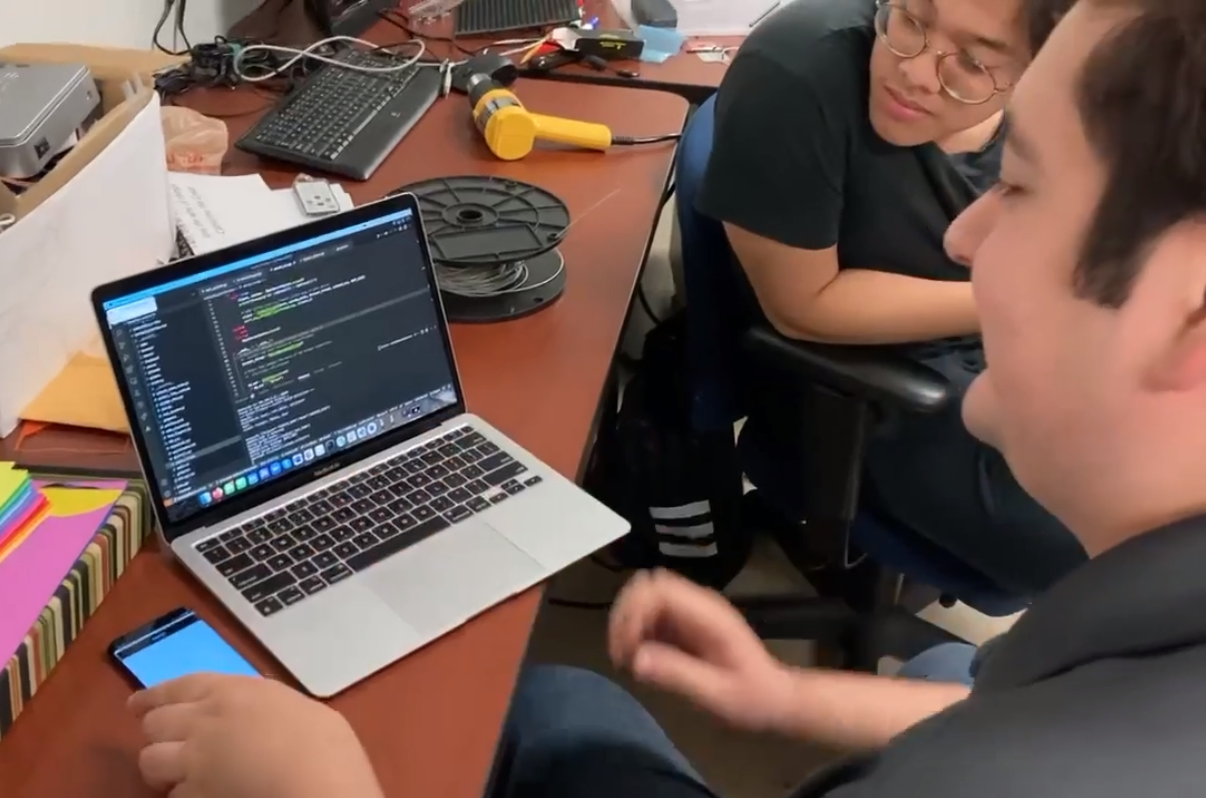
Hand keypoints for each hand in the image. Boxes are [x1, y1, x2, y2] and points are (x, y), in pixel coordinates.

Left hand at [128, 673, 383, 797]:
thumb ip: (265, 706)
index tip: (136, 705)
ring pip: (150, 761)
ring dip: (161, 769)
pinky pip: (173, 797)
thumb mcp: (296, 707)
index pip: (178, 687)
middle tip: (168, 744)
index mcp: (232, 691)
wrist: (318, 785)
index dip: (153, 696)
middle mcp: (203, 721)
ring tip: (178, 777)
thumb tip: (258, 714)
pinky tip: (201, 797)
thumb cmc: (323, 744)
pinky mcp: (194, 796)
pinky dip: (183, 797)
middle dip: (157, 734)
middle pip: (154, 723)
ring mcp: (194, 761)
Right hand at [608, 569, 792, 731]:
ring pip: (645, 596)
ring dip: (628, 622)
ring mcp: (691, 611)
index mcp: (709, 615)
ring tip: (626, 658)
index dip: (635, 613)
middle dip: (625, 615)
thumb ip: (678, 675)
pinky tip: (638, 658)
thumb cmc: (751, 698)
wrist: (775, 698)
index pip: (659, 589)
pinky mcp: (685, 622)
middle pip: (647, 584)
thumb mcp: (716, 694)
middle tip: (621, 654)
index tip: (628, 650)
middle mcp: (698, 604)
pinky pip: (651, 614)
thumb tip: (636, 660)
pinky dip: (637, 631)